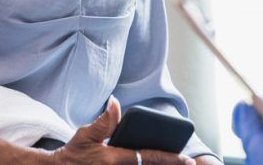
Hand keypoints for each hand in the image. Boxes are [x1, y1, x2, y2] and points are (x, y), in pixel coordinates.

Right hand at [48, 96, 195, 164]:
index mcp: (115, 158)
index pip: (149, 157)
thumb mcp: (86, 135)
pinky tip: (155, 164)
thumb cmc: (75, 152)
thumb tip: (115, 102)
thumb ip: (104, 121)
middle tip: (188, 163)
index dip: (170, 158)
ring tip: (176, 163)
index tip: (187, 159)